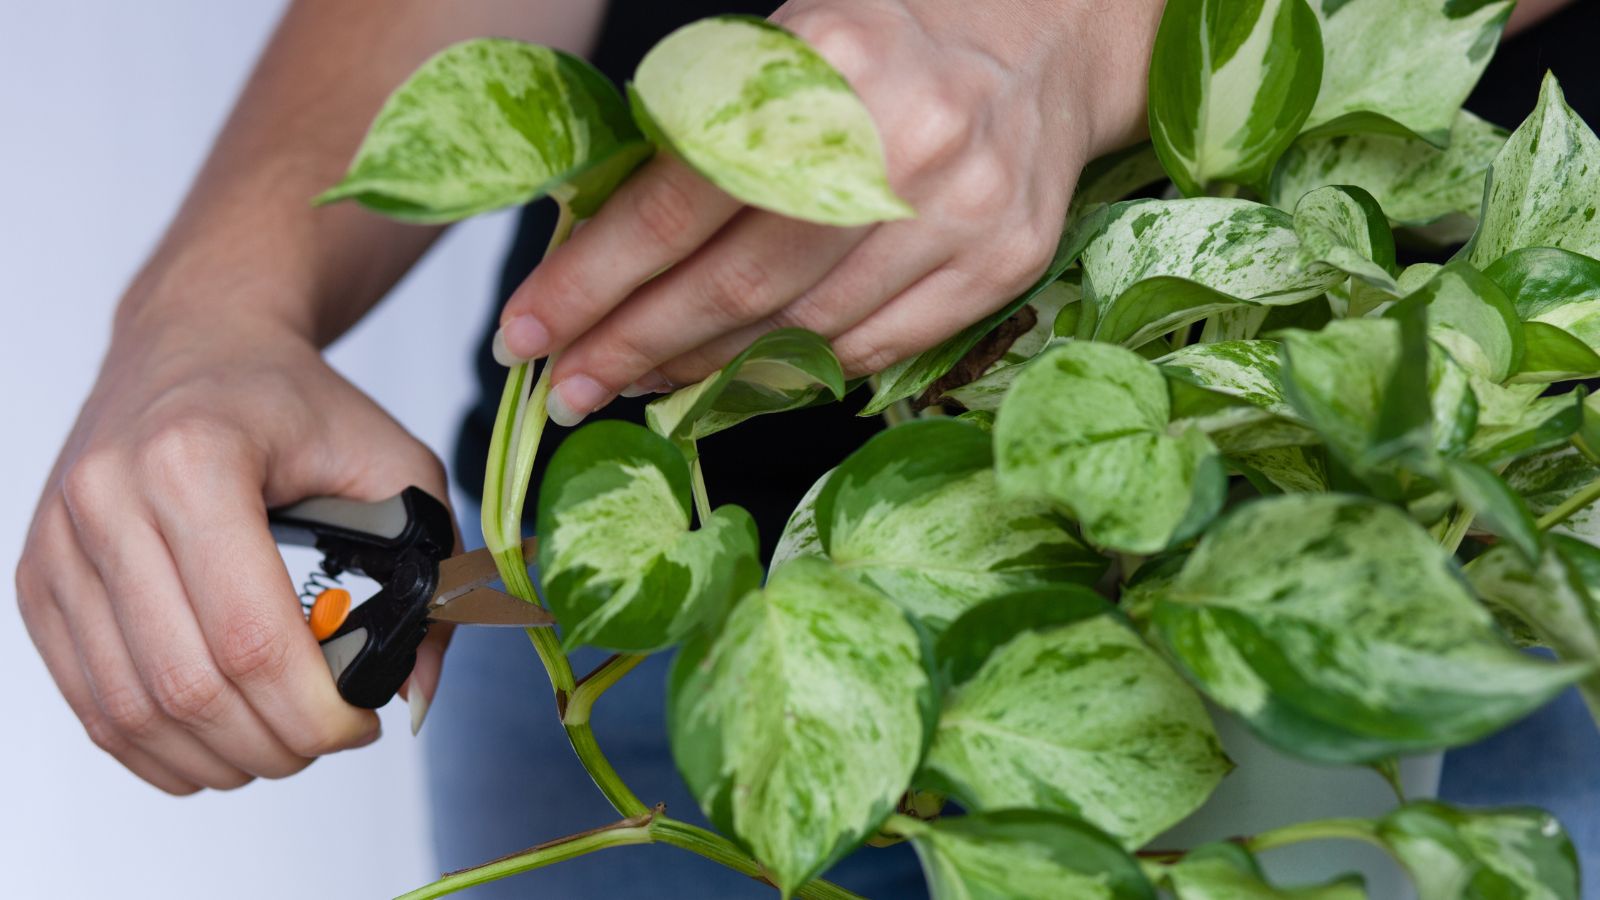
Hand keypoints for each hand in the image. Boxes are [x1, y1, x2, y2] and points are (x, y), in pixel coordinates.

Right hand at [15, 299, 451, 793]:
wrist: (198, 341)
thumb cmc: (296, 402)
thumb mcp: (395, 462)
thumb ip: (430, 571)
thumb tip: (417, 691)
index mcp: (196, 461)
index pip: (249, 638)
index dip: (313, 711)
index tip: (363, 725)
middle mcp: (108, 499)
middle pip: (188, 687)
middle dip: (274, 744)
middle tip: (328, 740)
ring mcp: (60, 542)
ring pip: (132, 709)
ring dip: (217, 757)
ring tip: (281, 743)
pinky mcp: (39, 577)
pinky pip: (89, 701)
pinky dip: (157, 747)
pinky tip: (218, 743)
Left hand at [494, 0, 1159, 424]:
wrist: (1041, 42)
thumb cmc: (885, 43)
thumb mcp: (781, 49)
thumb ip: (701, 139)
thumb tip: (597, 254)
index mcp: (827, 63)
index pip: (683, 200)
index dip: (595, 278)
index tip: (528, 329)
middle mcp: (905, 141)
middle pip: (740, 283)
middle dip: (635, 344)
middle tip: (567, 386)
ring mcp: (964, 212)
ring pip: (804, 329)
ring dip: (705, 370)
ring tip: (639, 382)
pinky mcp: (1003, 265)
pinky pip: (873, 349)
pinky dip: (794, 369)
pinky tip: (738, 376)